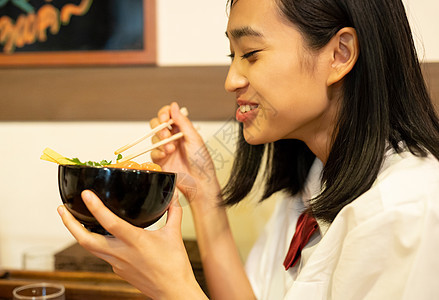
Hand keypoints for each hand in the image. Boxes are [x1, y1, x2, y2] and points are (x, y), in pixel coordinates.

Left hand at [58, 190, 205, 298]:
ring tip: (71, 219)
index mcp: (135, 241)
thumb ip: (173, 212)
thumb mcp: (174, 235)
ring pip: (89, 247)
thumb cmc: (174, 266)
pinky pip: (101, 253)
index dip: (96, 207)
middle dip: (70, 224)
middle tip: (61, 209)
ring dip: (77, 232)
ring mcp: (116, 263)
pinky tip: (98, 234)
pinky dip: (94, 241)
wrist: (172, 292)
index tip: (86, 194)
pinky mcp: (117, 269)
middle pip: (85, 240)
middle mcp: (121, 253)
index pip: (110, 222)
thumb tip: (174, 196)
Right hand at [150, 102, 220, 203]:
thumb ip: (182, 122)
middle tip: (166, 135)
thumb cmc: (201, 161)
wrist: (199, 182)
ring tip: (171, 149)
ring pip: (153, 138)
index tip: (164, 117)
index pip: (168, 115)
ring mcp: (165, 148)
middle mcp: (172, 137)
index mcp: (182, 129)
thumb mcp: (194, 138)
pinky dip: (157, 152)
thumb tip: (174, 106)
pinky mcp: (160, 160)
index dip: (163, 113)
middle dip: (158, 127)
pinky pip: (153, 152)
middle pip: (156, 125)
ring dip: (160, 142)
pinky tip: (165, 155)